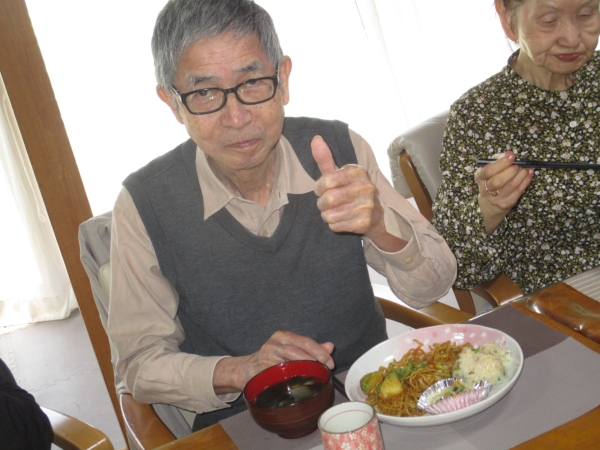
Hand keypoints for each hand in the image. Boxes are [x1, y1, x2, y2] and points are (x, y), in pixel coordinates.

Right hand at [213, 331, 334, 392]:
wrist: (247, 369)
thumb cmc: (272, 360)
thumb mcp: (291, 351)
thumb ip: (310, 349)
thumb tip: (330, 347)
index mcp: (284, 336)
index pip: (306, 341)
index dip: (320, 351)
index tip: (330, 362)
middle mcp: (276, 342)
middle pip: (299, 349)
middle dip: (315, 359)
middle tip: (326, 369)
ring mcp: (268, 353)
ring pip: (290, 359)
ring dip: (305, 368)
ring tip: (315, 375)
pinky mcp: (262, 366)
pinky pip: (279, 372)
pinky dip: (290, 376)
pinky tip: (298, 382)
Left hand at [311, 136, 404, 250]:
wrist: (375, 216)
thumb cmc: (350, 191)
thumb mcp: (338, 174)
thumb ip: (325, 158)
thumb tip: (315, 138)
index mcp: (357, 171)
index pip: (327, 180)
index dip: (318, 188)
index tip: (321, 190)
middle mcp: (366, 186)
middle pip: (328, 199)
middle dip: (321, 204)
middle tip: (326, 204)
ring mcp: (368, 205)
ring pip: (330, 214)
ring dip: (327, 215)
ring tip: (333, 212)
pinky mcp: (366, 222)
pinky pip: (336, 226)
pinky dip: (334, 225)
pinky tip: (342, 220)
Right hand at [475, 151, 533, 233]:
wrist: (490, 202)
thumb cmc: (492, 180)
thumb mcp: (491, 168)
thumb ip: (499, 159)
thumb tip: (509, 154)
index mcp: (480, 177)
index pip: (488, 171)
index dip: (501, 163)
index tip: (511, 157)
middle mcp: (485, 189)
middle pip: (497, 181)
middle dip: (510, 172)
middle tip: (518, 166)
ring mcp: (496, 198)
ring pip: (510, 187)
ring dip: (521, 176)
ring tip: (526, 169)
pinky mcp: (506, 203)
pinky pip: (518, 192)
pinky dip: (525, 182)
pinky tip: (529, 175)